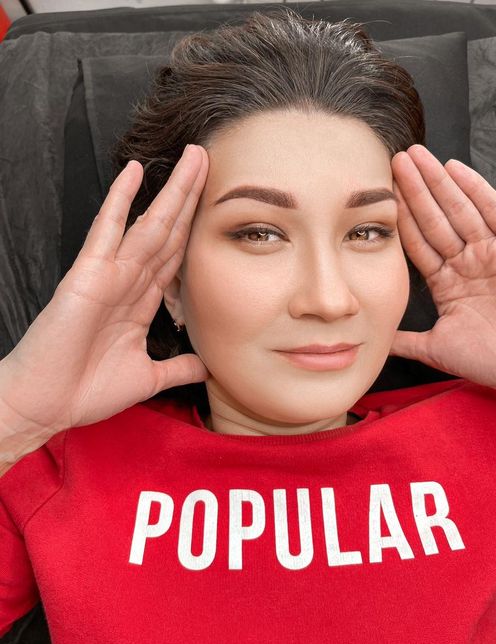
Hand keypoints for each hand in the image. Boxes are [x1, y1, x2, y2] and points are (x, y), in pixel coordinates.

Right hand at [1, 145, 209, 435]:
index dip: (196, 227)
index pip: (176, 255)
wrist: (49, 405)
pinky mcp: (87, 275)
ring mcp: (109, 275)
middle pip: (168, 231)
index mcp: (142, 302)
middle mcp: (129, 281)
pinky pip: (107, 231)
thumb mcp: (148, 378)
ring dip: (173, 191)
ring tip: (193, 157)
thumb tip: (207, 366)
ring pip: (148, 224)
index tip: (218, 202)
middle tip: (208, 160)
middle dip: (190, 196)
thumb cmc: (87, 391)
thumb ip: (178, 367)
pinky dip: (120, 201)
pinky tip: (134, 173)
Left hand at [390, 144, 495, 394]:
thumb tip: (375, 341)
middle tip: (394, 161)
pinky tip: (453, 168)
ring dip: (437, 183)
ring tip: (415, 157)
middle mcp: (468, 263)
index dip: (401, 219)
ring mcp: (493, 253)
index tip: (379, 197)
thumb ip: (406, 340)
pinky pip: (495, 212)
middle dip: (415, 190)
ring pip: (459, 210)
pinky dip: (475, 190)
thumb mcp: (437, 349)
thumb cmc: (492, 362)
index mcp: (448, 283)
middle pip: (435, 219)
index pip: (419, 244)